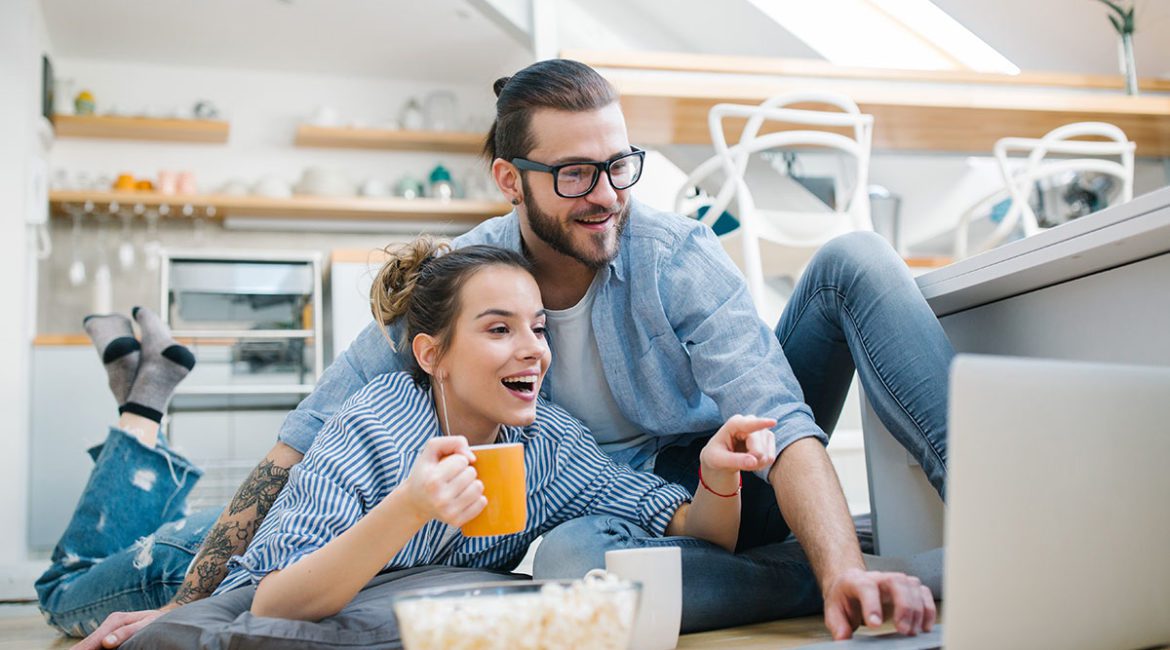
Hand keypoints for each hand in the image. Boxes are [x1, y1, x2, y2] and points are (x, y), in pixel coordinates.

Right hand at [70, 607, 169, 648]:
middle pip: (87, 644)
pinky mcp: (110, 635)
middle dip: (80, 649)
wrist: (164, 617)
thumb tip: (106, 643)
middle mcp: (108, 624)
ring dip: (84, 648)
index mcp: (115, 620)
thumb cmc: (158, 622)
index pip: (92, 641)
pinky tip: (88, 649)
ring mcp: (108, 630)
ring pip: (90, 644)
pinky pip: (96, 645)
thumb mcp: (145, 625)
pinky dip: (92, 648)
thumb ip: (125, 633)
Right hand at [399, 436, 485, 526]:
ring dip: (472, 483)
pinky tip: (464, 496)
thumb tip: (472, 457)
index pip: (462, 461)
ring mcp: (448, 512)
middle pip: (472, 474)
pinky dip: (476, 497)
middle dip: (465, 471)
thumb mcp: (431, 450)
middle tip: (453, 477)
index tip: (447, 466)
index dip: (457, 459)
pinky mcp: (456, 521)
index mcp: (432, 480)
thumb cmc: (425, 472)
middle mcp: (440, 499)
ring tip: (460, 486)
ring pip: (478, 488)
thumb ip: (452, 441)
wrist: (414, 502)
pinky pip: (481, 503)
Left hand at [700, 414, 777, 474]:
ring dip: (755, 464)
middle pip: (758, 450)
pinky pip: (771, 458)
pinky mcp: (768, 437)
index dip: (761, 423)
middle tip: (737, 463)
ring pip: (766, 455)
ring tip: (742, 460)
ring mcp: (762, 429)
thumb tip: (754, 461)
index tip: (773, 422)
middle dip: (750, 462)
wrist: (722, 456)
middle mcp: (750, 422)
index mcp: (734, 423)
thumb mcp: (718, 460)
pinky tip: (751, 460)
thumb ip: (735, 460)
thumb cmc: (716, 455)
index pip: (749, 424)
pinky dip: (761, 464)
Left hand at [822, 568, 936, 639]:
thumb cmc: (843, 597)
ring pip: (912, 586)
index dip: (872, 604)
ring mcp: (894, 580)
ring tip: (912, 632)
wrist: (849, 585)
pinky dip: (928, 608)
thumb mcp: (833, 611)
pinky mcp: (907, 588)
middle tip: (902, 630)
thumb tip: (843, 638)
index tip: (875, 625)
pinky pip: (923, 592)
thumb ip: (837, 624)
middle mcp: (878, 577)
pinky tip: (925, 625)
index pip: (865, 586)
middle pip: (896, 581)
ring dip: (917, 610)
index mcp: (855, 580)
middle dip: (903, 606)